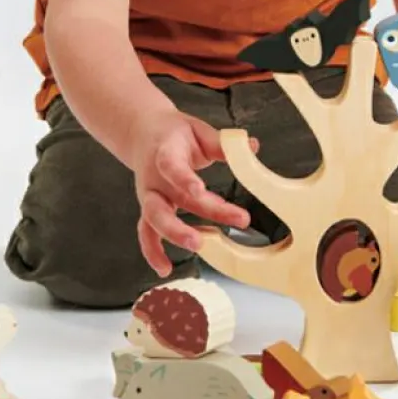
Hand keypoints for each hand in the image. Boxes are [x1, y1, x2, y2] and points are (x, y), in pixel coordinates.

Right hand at [130, 109, 257, 275]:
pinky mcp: (148, 209)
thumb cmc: (176, 134)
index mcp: (164, 153)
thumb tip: (253, 146)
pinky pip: (146, 233)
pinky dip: (152, 252)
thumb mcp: (198, 130)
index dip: (184, 179)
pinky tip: (165, 268)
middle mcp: (153, 179)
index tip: (200, 190)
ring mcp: (149, 196)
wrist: (144, 132)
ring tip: (197, 246)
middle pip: (163, 203)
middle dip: (182, 221)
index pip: (171, 167)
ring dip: (174, 236)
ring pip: (153, 220)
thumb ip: (222, 143)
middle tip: (204, 237)